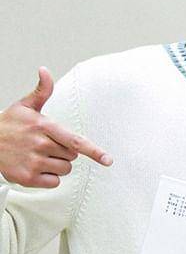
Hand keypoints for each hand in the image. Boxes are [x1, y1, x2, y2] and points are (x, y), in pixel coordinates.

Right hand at [0, 67, 112, 187]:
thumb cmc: (9, 125)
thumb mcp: (25, 106)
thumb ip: (42, 90)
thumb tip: (45, 71)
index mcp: (43, 126)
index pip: (75, 141)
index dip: (94, 151)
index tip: (108, 160)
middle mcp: (39, 144)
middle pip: (72, 156)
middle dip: (64, 152)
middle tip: (45, 145)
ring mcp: (33, 162)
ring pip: (65, 169)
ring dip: (57, 165)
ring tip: (39, 156)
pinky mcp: (28, 178)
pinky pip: (54, 182)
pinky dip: (48, 178)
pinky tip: (35, 168)